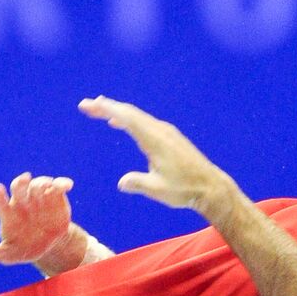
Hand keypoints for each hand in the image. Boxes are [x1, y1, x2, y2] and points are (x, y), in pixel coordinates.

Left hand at [0, 171, 74, 266]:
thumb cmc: (24, 246)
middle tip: (23, 180)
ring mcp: (38, 197)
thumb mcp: (9, 253)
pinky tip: (67, 185)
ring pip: (38, 185)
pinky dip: (62, 184)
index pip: (0, 200)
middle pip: (19, 187)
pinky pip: (58, 186)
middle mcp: (22, 200)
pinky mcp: (54, 196)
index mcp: (8, 212)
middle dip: (20, 183)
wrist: (48, 244)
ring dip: (41, 184)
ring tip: (46, 188)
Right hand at [78, 96, 237, 218]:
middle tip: (87, 105)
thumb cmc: (184, 189)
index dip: (107, 110)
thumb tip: (122, 182)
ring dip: (118, 112)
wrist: (209, 186)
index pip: (127, 118)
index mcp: (155, 140)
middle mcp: (160, 130)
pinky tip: (121, 124)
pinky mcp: (169, 137)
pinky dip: (129, 119)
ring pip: (138, 116)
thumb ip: (138, 184)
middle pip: (130, 113)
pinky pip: (144, 122)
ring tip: (100, 109)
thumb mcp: (158, 190)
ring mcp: (166, 132)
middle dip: (107, 107)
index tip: (89, 105)